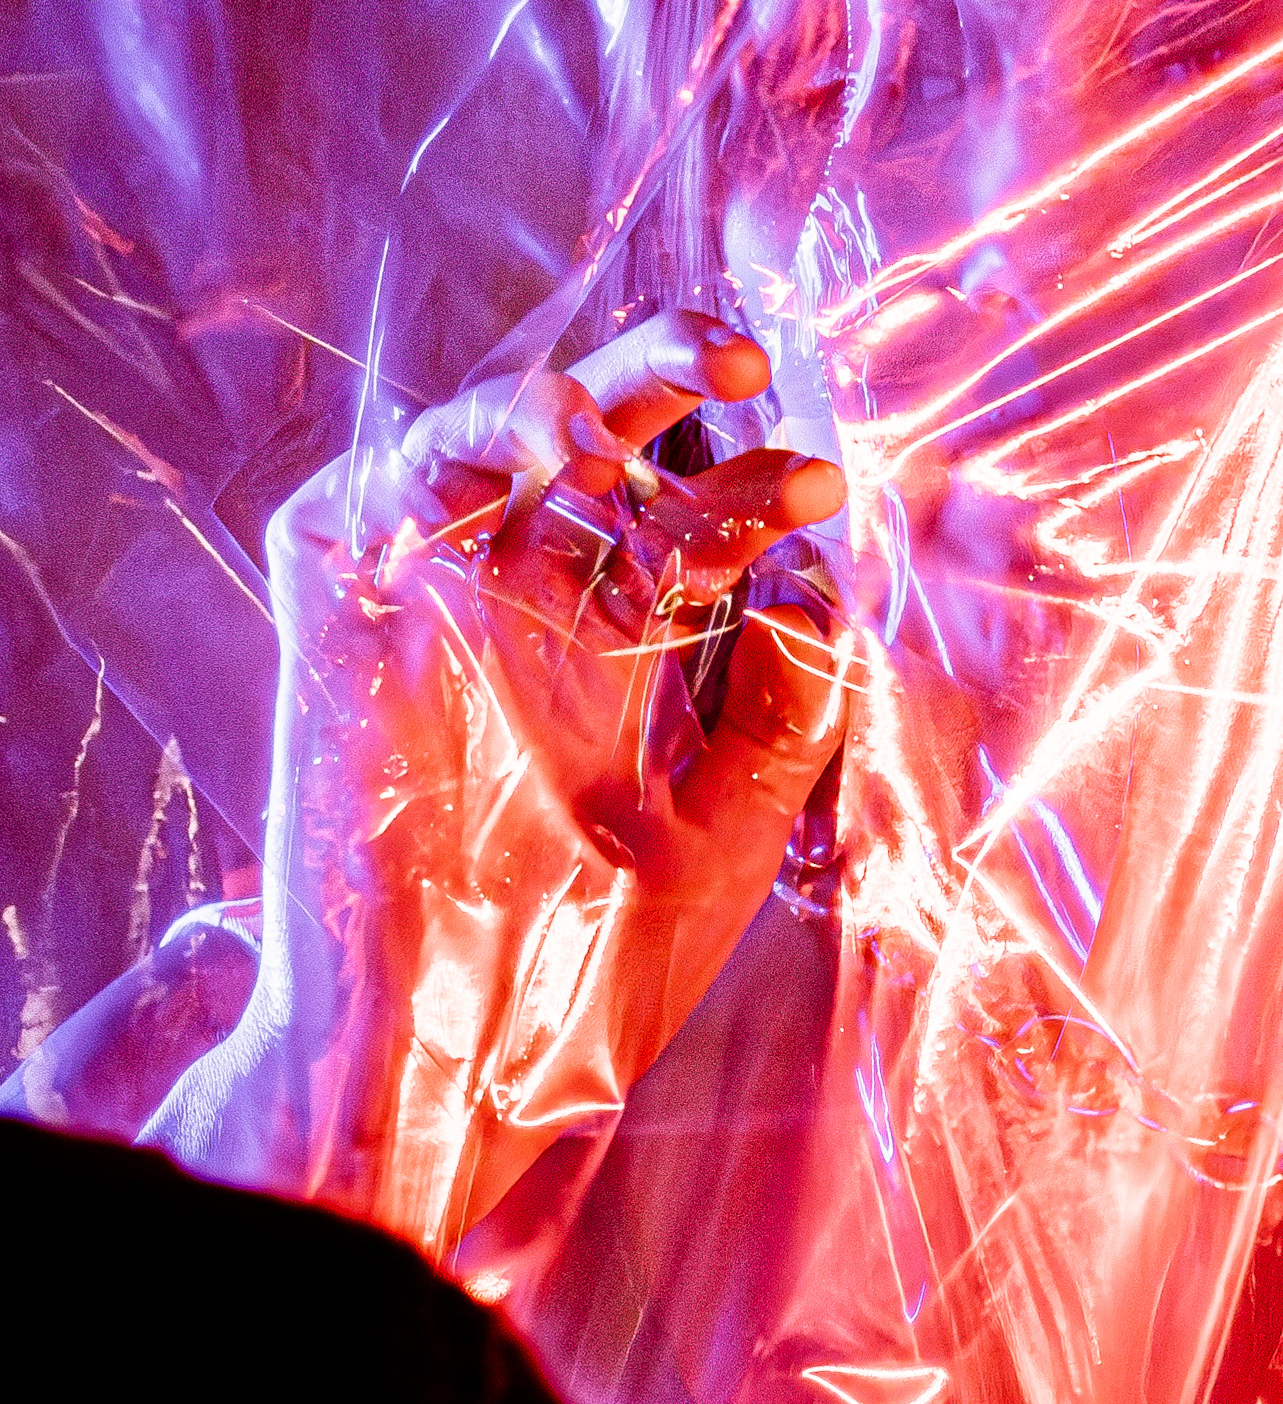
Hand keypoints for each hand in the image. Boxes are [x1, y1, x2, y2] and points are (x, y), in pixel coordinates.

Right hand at [216, 313, 848, 1258]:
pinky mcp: (340, 619)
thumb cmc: (579, 975)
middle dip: (663, 373)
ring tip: (626, 427)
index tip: (818, 481)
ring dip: (561, 399)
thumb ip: (777, 717)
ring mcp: (427, 607)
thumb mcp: (721, 837)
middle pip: (592, 445)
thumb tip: (820, 591)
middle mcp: (518, 615)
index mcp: (605, 661)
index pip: (680, 525)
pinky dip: (451, 445)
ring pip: (481, 442)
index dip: (749, 487)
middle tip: (743, 348)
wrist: (451, 1055)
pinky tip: (540, 456)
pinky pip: (372, 489)